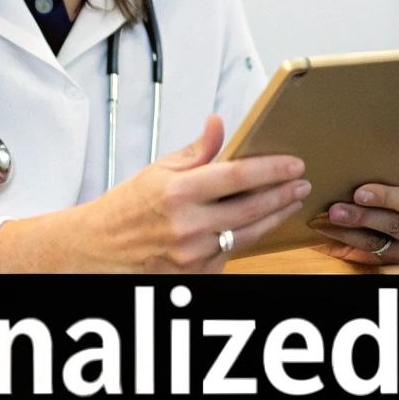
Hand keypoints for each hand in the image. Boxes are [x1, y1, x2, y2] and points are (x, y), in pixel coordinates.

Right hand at [0, 115, 307, 272]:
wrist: (97, 248)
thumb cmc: (126, 208)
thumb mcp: (158, 171)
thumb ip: (196, 151)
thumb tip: (218, 124)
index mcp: (177, 192)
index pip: (238, 176)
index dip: (272, 169)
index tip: (294, 164)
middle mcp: (187, 225)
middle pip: (251, 208)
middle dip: (282, 195)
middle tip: (301, 184)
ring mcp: (191, 254)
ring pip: (247, 234)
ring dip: (273, 218)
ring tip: (289, 203)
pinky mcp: (194, 275)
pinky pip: (230, 255)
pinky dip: (246, 238)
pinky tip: (259, 225)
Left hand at [309, 133, 398, 264]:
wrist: (391, 234)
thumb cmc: (387, 195)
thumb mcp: (394, 176)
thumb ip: (395, 158)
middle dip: (382, 197)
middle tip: (358, 193)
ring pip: (389, 228)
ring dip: (359, 220)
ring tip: (334, 213)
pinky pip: (373, 249)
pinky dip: (348, 240)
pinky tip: (327, 230)